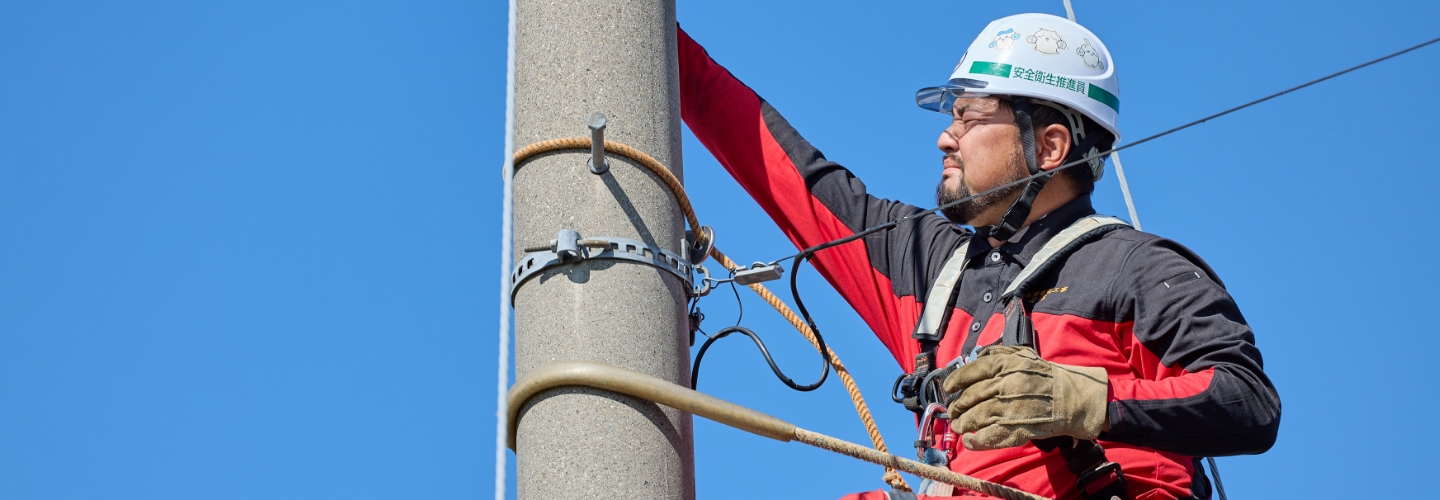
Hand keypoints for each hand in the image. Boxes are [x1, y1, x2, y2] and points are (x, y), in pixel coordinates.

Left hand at [943, 345, 1108, 450]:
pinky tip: (969, 441)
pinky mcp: (1016, 429)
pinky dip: (975, 441)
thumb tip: (972, 359)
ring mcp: (1009, 409)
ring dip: (962, 424)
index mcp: (1005, 366)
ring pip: (975, 417)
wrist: (1071, 399)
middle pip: (969, 398)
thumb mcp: (1021, 355)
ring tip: (959, 425)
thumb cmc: (1045, 377)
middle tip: (953, 411)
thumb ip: (996, 354)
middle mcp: (1004, 386)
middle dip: (957, 406)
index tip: (949, 388)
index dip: (955, 381)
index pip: (970, 372)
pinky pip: (988, 437)